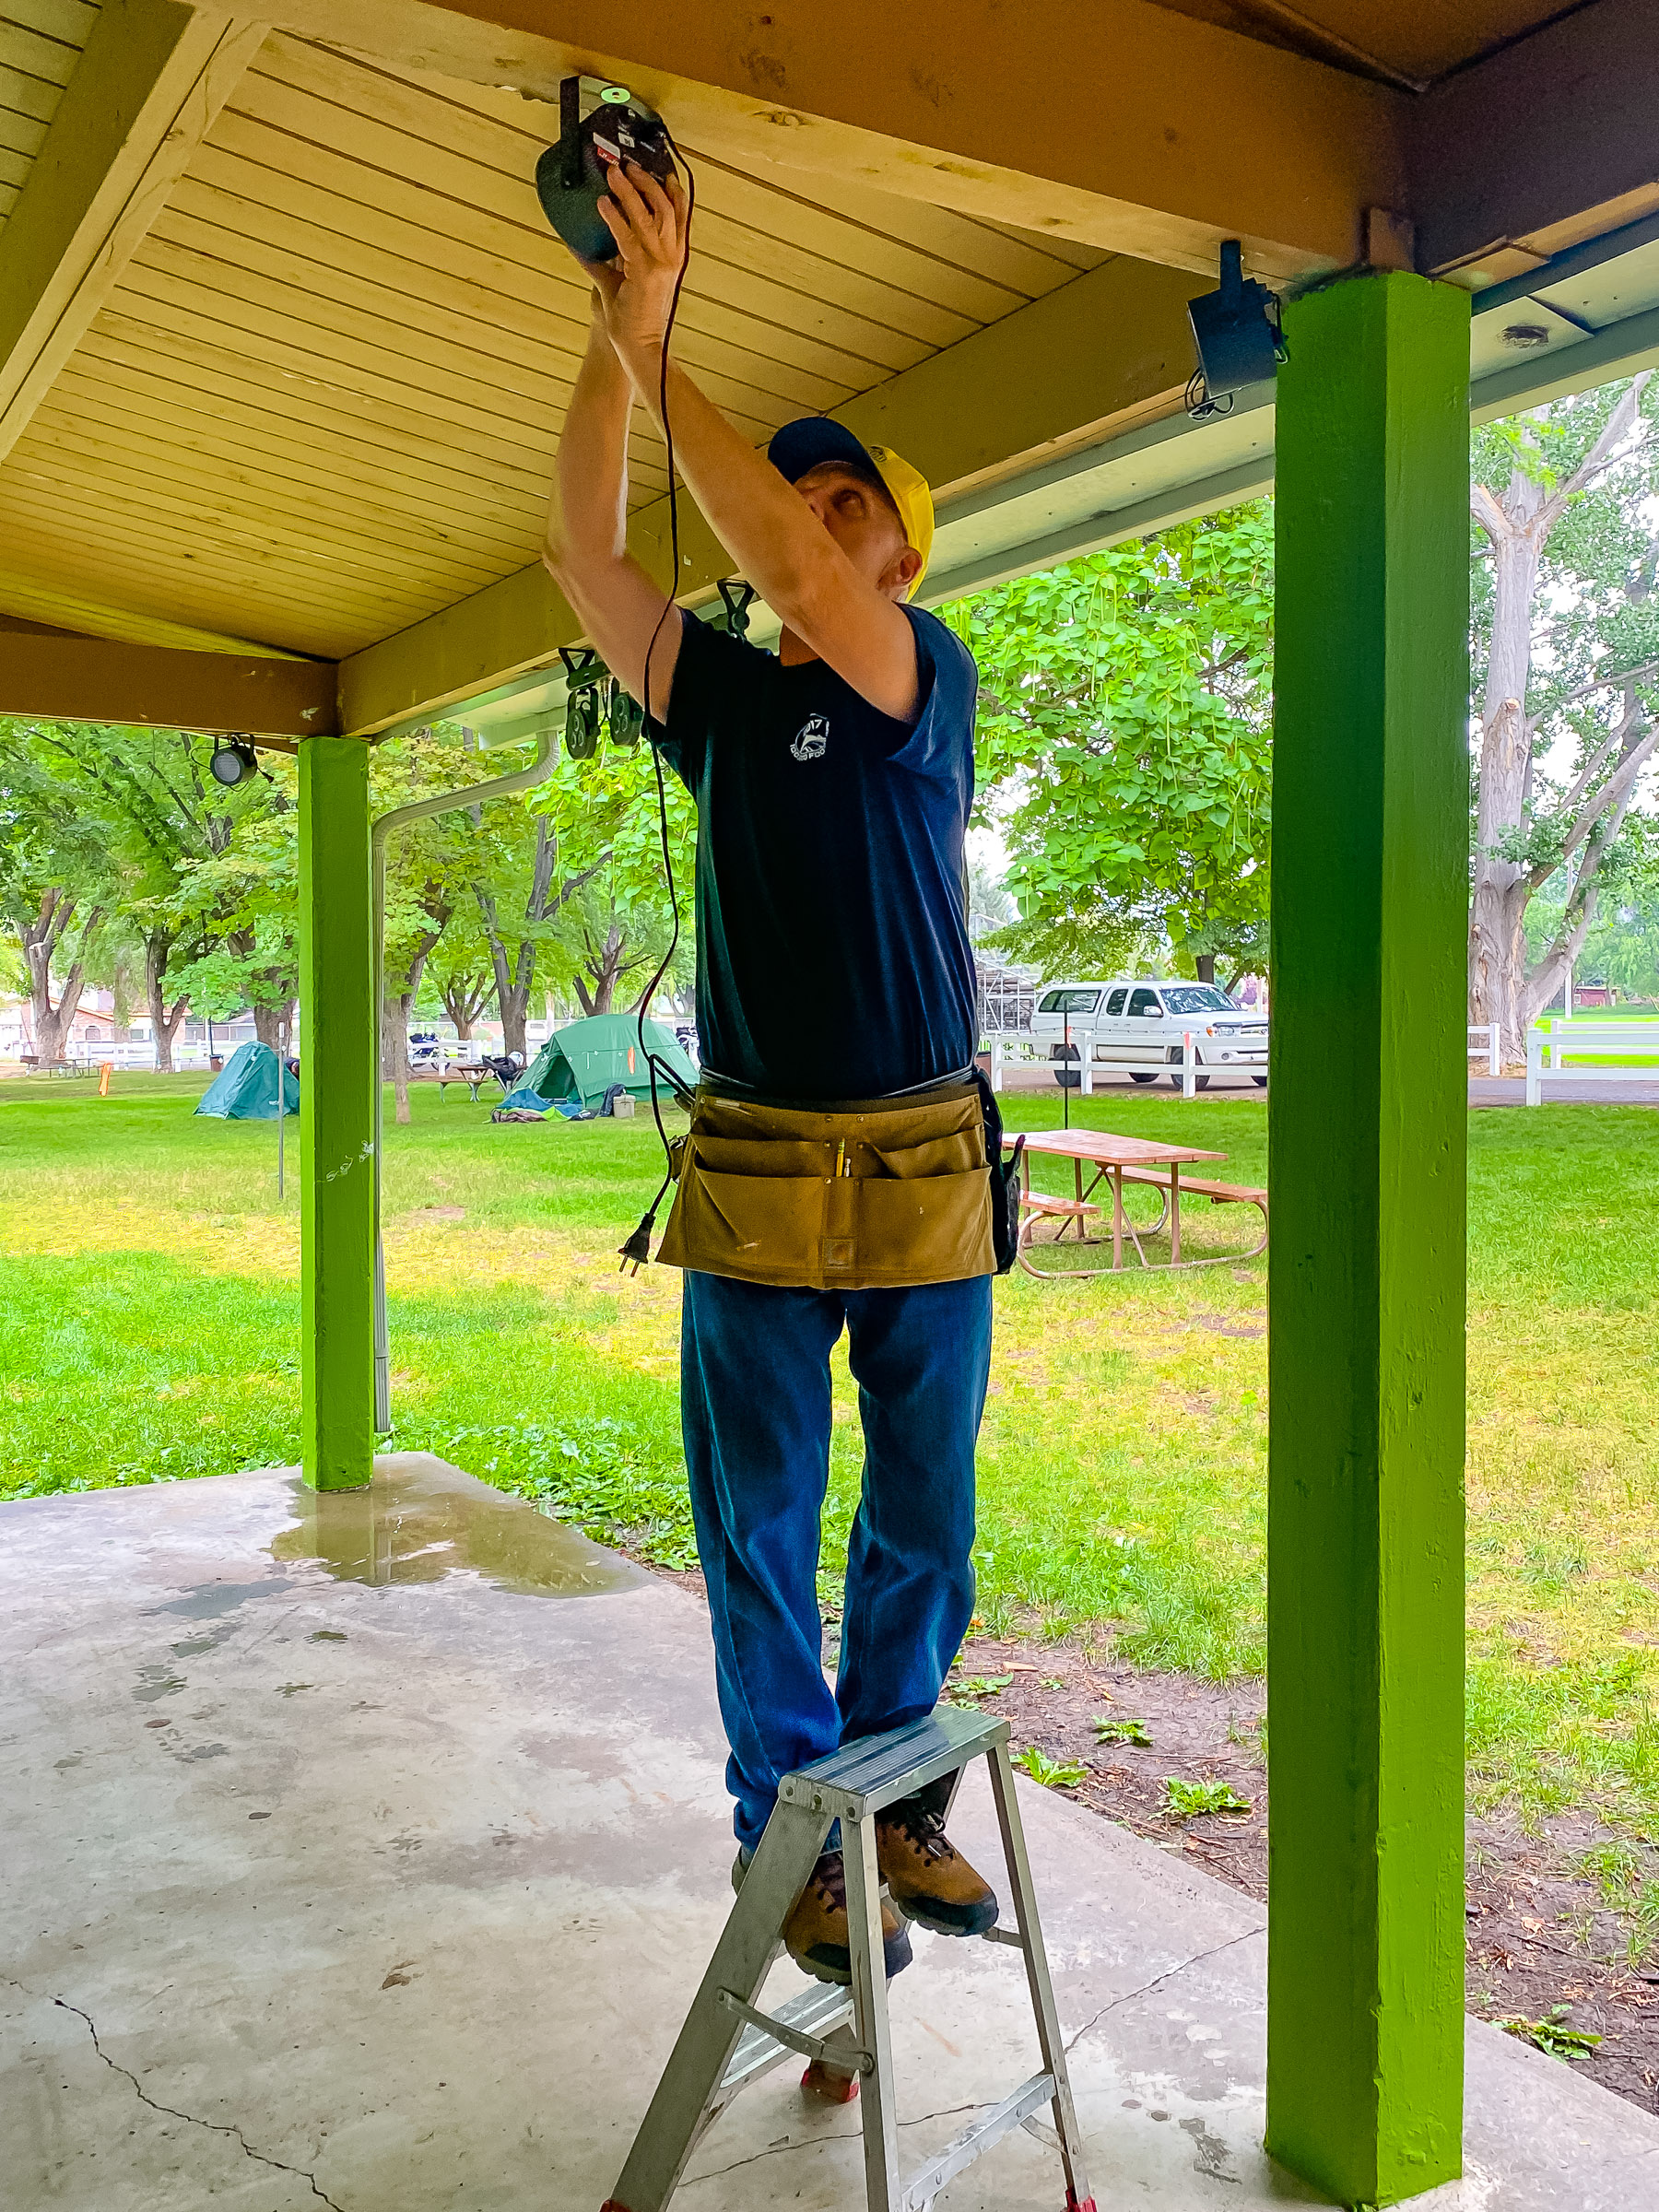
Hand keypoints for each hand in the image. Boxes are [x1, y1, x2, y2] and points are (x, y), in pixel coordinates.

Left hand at [592, 160, 687, 376]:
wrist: (638, 346)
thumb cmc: (630, 318)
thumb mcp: (617, 280)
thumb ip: (604, 260)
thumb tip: (581, 242)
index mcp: (672, 257)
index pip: (678, 215)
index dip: (671, 189)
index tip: (660, 168)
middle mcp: (670, 258)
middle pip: (665, 208)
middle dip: (647, 182)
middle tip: (627, 165)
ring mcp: (660, 265)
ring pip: (649, 217)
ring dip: (629, 192)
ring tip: (613, 174)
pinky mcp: (644, 274)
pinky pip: (628, 238)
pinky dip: (615, 219)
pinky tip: (602, 204)